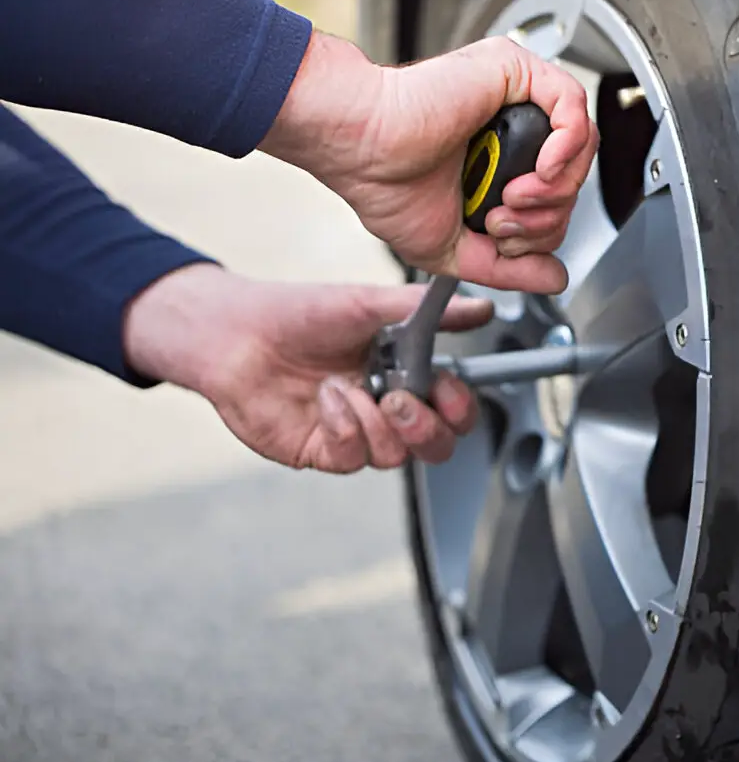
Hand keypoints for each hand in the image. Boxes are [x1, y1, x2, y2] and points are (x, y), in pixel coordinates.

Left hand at [122, 263, 493, 472]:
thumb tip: (481, 306)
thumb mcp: (369, 304)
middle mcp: (385, 407)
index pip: (454, 408)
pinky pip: (353, 457)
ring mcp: (355, 432)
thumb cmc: (299, 314)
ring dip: (377, 423)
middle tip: (401, 399)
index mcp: (406, 373)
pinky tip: (326, 399)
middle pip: (436, 445)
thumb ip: (429, 310)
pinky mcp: (323, 451)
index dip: (459, 407)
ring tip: (349, 388)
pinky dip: (343, 426)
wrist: (235, 333)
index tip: (447, 387)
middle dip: (427, 428)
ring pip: (397, 456)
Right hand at [259, 32, 598, 294]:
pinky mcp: (513, 70)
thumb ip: (511, 268)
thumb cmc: (385, 185)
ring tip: (511, 199)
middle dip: (548, 215)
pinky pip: (573, 104)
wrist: (360, 150)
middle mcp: (511, 126)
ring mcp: (514, 97)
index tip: (502, 236)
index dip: (543, 228)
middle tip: (502, 222)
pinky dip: (567, 146)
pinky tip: (538, 169)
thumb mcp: (457, 248)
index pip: (557, 196)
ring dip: (554, 189)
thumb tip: (557, 279)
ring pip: (580, 145)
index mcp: (499, 160)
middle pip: (574, 175)